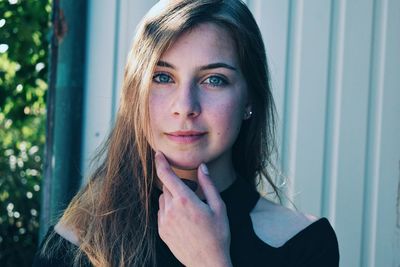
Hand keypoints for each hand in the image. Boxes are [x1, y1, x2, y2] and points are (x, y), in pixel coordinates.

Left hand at [155, 152, 231, 266]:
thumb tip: (202, 167)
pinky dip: (170, 210)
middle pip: (167, 187)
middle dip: (178, 185)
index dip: (160, 162)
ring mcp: (164, 222)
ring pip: (163, 200)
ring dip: (173, 198)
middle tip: (193, 194)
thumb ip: (208, 184)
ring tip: (190, 210)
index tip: (157, 154)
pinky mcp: (162, 231)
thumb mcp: (219, 207)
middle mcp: (171, 209)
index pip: (167, 175)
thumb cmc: (217, 235)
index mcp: (185, 200)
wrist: (207, 263)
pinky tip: (184, 220)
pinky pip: (162, 213)